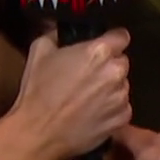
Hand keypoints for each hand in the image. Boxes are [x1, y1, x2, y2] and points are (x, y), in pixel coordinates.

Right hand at [6, 29, 131, 159]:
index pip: (121, 36)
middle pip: (121, 62)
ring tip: (87, 98)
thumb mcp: (39, 51)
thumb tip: (61, 27)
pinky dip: (111, 109)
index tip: (102, 47)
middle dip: (108, 66)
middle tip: (88, 76)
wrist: (38, 133)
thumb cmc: (37, 91)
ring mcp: (122, 96)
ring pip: (122, 85)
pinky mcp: (122, 118)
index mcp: (100, 51)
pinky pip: (122, 107)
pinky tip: (92, 114)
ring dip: (110, 88)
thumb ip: (56, 34)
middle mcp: (116, 71)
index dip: (111, 41)